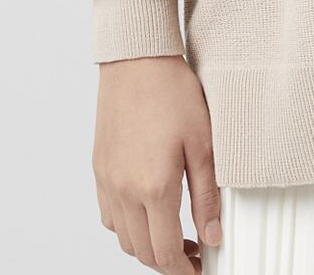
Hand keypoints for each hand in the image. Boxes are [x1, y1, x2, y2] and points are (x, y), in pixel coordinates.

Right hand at [93, 56, 221, 272]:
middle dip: (168, 262)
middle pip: (141, 252)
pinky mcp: (99, 169)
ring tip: (175, 234)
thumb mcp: (204, 142)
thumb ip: (207, 195)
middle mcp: (124, 191)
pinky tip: (149, 210)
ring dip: (147, 246)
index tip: (200, 269)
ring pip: (122, 238)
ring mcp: (107, 181)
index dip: (184, 270)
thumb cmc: (172, 92)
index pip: (164, 253)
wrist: (137, 60)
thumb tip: (214, 235)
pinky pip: (109, 215)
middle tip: (194, 254)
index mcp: (153, 188)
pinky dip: (128, 226)